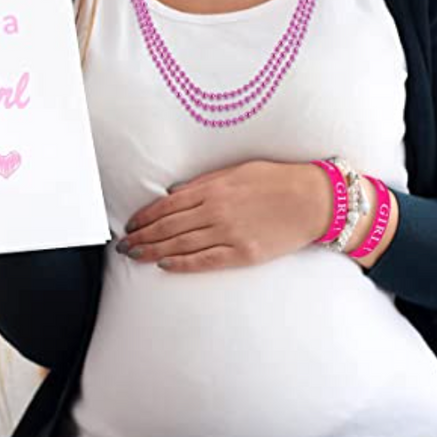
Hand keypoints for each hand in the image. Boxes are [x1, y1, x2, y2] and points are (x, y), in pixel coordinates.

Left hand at [117, 159, 321, 272]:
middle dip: (143, 236)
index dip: (145, 216)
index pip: (167, 205)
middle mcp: (216, 211)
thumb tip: (174, 193)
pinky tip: (165, 265)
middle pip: (169, 227)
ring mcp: (229, 234)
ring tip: (135, 256)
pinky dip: (182, 264)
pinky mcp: (244, 254)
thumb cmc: (275, 180)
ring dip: (154, 251)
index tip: (131, 224)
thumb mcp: (235, 171)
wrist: (312, 200)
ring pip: (181, 245)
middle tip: (124, 244)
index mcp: (212, 189)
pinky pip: (206, 261)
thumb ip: (203, 182)